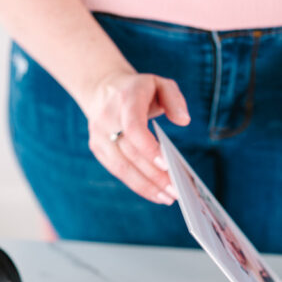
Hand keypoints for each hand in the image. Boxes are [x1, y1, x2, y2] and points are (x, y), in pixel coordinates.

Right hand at [84, 70, 190, 204]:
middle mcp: (107, 118)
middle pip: (131, 153)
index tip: (167, 165)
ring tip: (168, 197)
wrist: (103, 89)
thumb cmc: (140, 90)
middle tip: (176, 190)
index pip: (133, 128)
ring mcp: (99, 135)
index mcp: (125, 99)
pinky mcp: (98, 149)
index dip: (149, 148)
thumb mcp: (160, 83)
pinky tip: (155, 193)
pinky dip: (137, 185)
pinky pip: (117, 171)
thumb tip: (183, 120)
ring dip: (146, 186)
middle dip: (155, 175)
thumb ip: (174, 98)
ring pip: (122, 167)